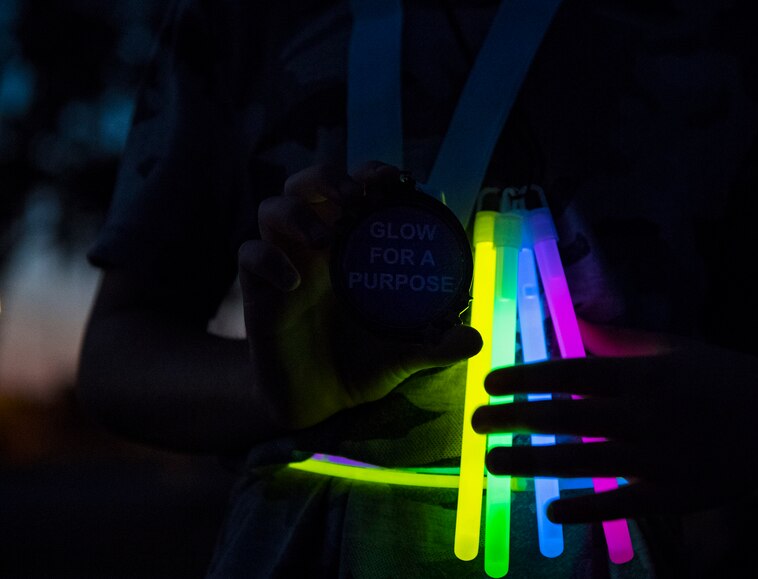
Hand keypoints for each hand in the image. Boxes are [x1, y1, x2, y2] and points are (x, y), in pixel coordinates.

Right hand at [238, 163, 480, 428]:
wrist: (319, 404)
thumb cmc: (360, 364)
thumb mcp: (404, 355)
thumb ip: (435, 345)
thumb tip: (475, 340)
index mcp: (352, 247)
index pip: (355, 187)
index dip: (369, 172)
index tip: (393, 180)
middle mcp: (316, 247)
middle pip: (305, 184)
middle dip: (326, 179)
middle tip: (351, 199)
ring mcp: (285, 265)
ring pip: (271, 209)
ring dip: (296, 214)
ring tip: (323, 239)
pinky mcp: (259, 292)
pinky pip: (248, 257)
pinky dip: (268, 260)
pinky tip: (294, 285)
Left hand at [472, 327, 757, 522]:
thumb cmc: (725, 377)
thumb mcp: (673, 348)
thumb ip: (618, 339)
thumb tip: (571, 319)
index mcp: (642, 375)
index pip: (569, 373)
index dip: (525, 378)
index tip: (490, 383)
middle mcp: (643, 415)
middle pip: (565, 416)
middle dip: (515, 418)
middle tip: (475, 422)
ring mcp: (656, 458)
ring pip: (581, 459)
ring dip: (532, 461)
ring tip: (493, 461)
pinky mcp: (672, 495)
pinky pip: (620, 504)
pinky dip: (584, 507)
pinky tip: (550, 509)